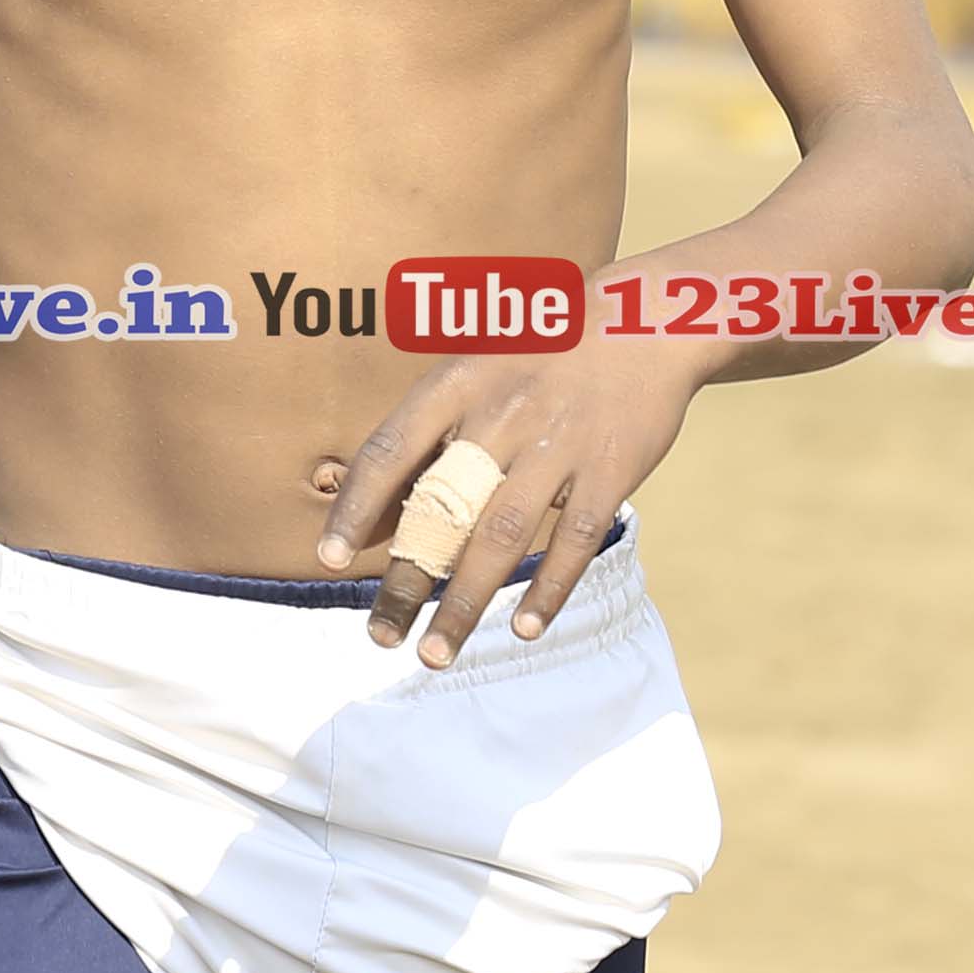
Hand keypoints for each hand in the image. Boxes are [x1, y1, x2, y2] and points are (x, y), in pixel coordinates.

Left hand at [305, 333, 699, 666]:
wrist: (644, 320)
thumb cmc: (543, 354)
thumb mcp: (476, 367)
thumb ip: (431, 430)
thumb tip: (376, 507)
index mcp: (458, 384)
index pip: (390, 450)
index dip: (355, 507)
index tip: (329, 559)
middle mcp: (501, 415)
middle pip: (441, 511)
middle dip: (406, 580)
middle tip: (378, 634)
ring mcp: (557, 445)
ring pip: (500, 538)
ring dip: (464, 603)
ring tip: (436, 652)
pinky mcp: (609, 469)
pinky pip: (573, 540)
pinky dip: (548, 588)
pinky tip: (522, 628)